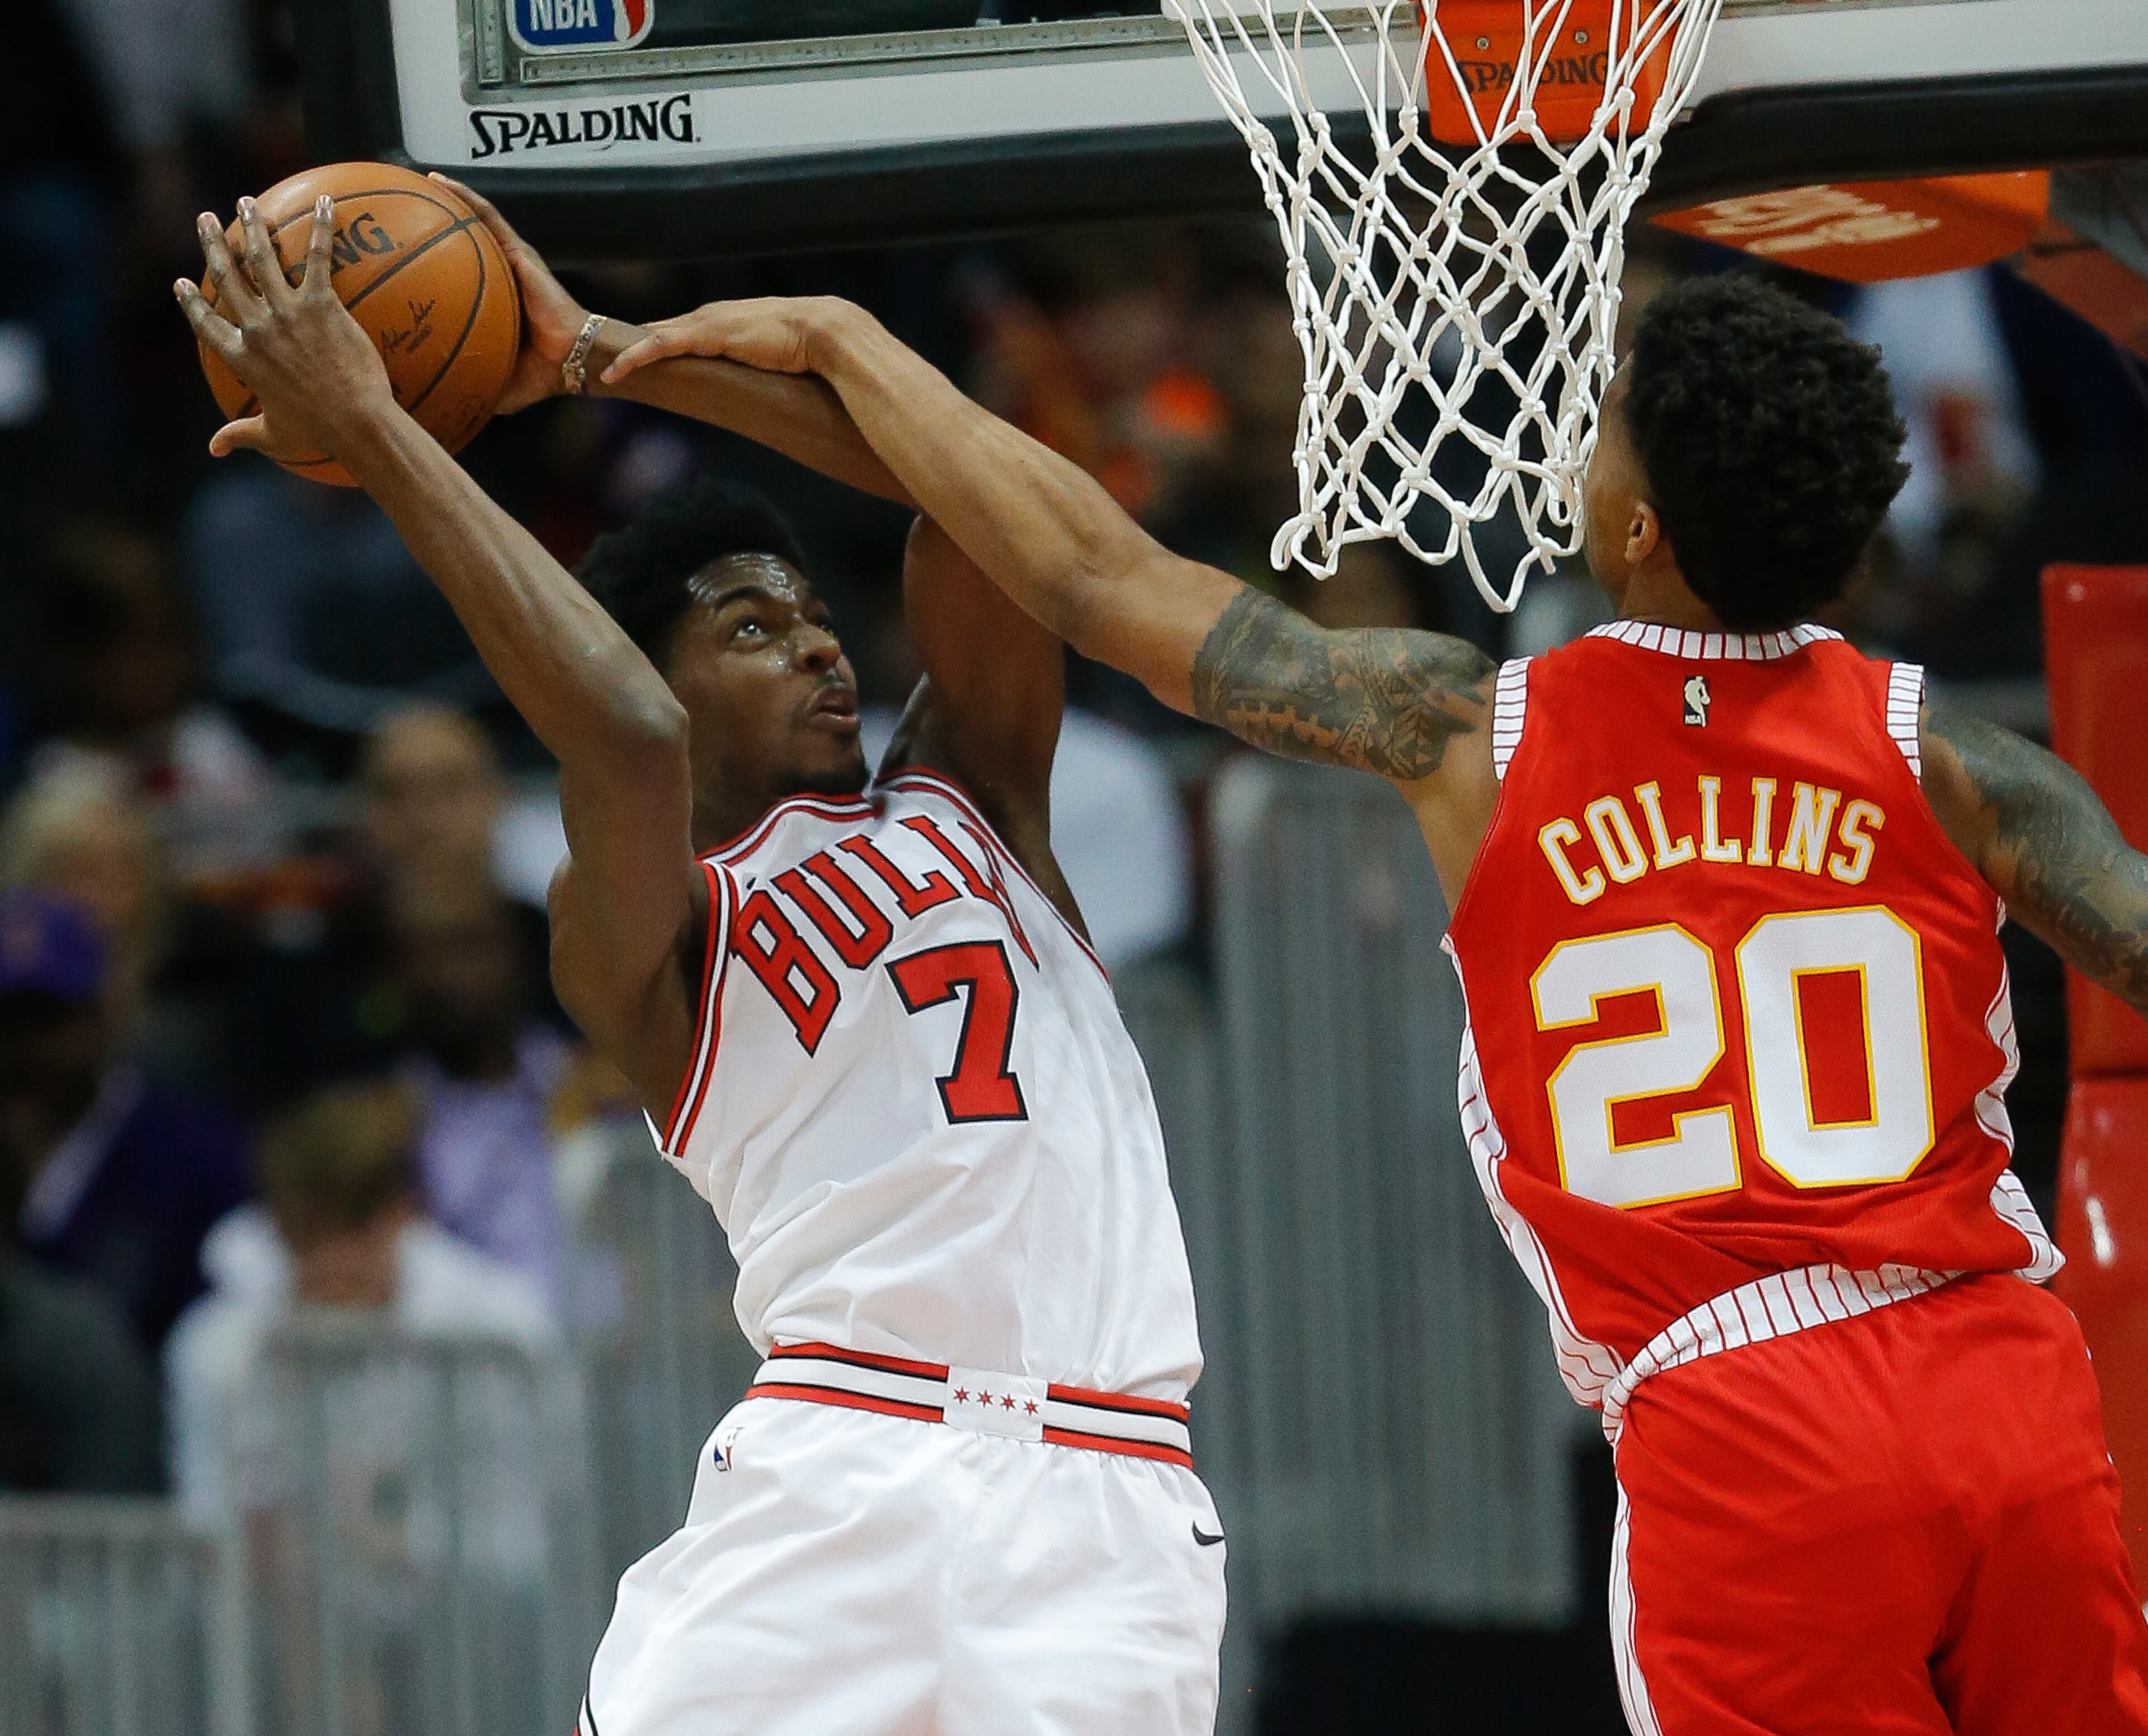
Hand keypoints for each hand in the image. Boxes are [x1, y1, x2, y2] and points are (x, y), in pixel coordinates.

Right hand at [175, 195, 394, 460]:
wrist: (356, 425)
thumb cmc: (319, 434)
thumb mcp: (274, 436)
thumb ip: (241, 435)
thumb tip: (214, 449)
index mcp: (241, 359)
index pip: (205, 325)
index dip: (191, 303)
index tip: (181, 283)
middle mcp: (256, 330)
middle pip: (226, 278)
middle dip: (212, 245)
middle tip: (206, 220)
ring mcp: (287, 315)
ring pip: (260, 260)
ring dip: (252, 227)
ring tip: (246, 204)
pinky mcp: (321, 306)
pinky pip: (318, 258)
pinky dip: (322, 228)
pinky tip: (328, 203)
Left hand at [429, 173, 589, 413]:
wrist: (571, 360)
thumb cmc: (541, 373)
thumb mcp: (496, 382)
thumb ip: (470, 386)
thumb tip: (438, 410)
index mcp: (496, 299)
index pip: (462, 273)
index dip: (436, 259)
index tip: (405, 251)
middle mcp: (502, 273)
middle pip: (466, 239)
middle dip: (438, 219)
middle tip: (404, 208)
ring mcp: (512, 259)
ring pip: (476, 218)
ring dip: (450, 197)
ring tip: (421, 180)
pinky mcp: (520, 252)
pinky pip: (487, 217)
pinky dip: (465, 198)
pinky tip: (441, 182)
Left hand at [601, 297, 854, 385]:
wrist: (824, 331)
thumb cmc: (808, 346)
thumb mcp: (774, 356)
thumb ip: (760, 363)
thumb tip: (764, 383)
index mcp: (725, 320)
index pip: (680, 330)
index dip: (653, 342)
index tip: (629, 356)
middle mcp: (709, 316)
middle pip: (659, 330)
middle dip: (629, 343)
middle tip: (599, 358)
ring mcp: (706, 324)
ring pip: (653, 336)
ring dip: (624, 352)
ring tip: (597, 367)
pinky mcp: (706, 336)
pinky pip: (660, 346)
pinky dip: (634, 357)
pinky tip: (614, 371)